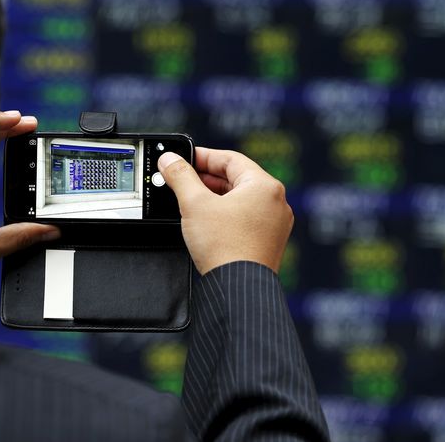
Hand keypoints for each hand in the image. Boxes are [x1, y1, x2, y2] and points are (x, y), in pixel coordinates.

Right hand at [157, 147, 292, 274]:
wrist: (238, 287)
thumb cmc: (225, 247)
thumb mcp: (194, 203)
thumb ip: (180, 176)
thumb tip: (169, 160)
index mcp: (265, 186)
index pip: (230, 159)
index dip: (203, 156)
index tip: (183, 159)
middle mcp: (275, 202)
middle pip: (235, 178)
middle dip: (205, 178)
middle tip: (182, 179)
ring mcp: (274, 223)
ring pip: (239, 199)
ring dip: (214, 196)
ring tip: (190, 199)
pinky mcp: (267, 241)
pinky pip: (244, 217)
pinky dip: (224, 213)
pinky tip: (206, 220)